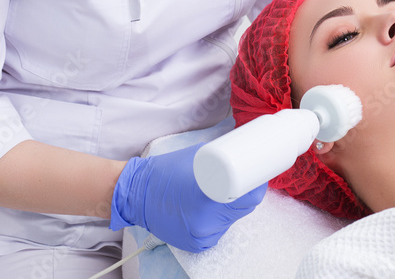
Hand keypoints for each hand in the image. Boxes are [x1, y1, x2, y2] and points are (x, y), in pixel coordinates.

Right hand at [110, 143, 266, 252]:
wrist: (136, 194)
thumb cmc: (164, 172)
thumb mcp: (196, 157)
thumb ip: (219, 157)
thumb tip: (242, 149)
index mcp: (206, 200)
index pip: (248, 198)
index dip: (256, 185)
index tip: (258, 173)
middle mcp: (206, 223)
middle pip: (242, 209)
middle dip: (245, 194)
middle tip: (243, 177)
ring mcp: (201, 237)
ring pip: (231, 220)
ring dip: (232, 207)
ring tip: (222, 191)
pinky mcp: (196, 244)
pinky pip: (218, 230)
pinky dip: (219, 218)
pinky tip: (213, 207)